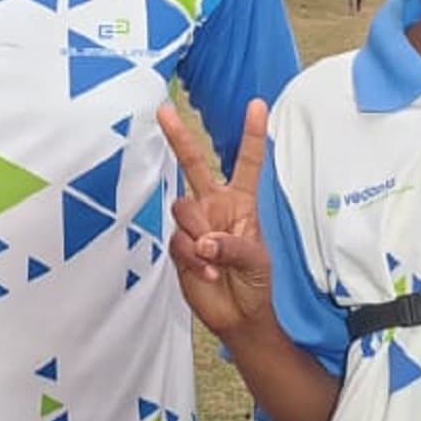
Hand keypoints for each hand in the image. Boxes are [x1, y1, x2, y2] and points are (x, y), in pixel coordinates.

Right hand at [162, 97, 274, 341]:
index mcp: (242, 203)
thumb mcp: (256, 262)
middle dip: (179, 138)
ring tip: (214, 261)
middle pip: (195, 166)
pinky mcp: (179, 247)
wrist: (237, 316)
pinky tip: (208, 274)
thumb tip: (204, 241)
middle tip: (164, 112)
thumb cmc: (255, 283)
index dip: (251, 135)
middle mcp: (215, 207)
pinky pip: (177, 242)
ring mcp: (195, 226)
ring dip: (198, 235)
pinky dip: (192, 259)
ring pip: (182, 209)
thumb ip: (232, 247)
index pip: (247, 163)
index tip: (256, 104)